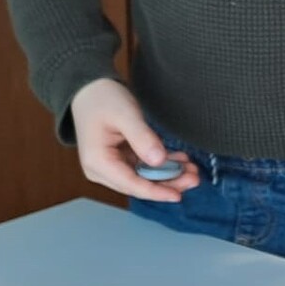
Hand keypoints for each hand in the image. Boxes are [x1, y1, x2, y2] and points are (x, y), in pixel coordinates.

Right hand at [70, 78, 198, 201]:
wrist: (90, 90)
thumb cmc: (103, 99)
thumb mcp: (125, 115)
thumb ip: (142, 138)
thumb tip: (158, 160)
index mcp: (98, 162)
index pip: (131, 184)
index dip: (155, 191)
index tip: (178, 196)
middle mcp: (102, 169)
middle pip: (139, 184)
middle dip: (168, 184)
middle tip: (194, 178)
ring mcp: (111, 165)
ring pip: (144, 177)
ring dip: (168, 175)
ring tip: (192, 170)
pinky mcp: (120, 159)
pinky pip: (144, 167)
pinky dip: (162, 165)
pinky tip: (181, 160)